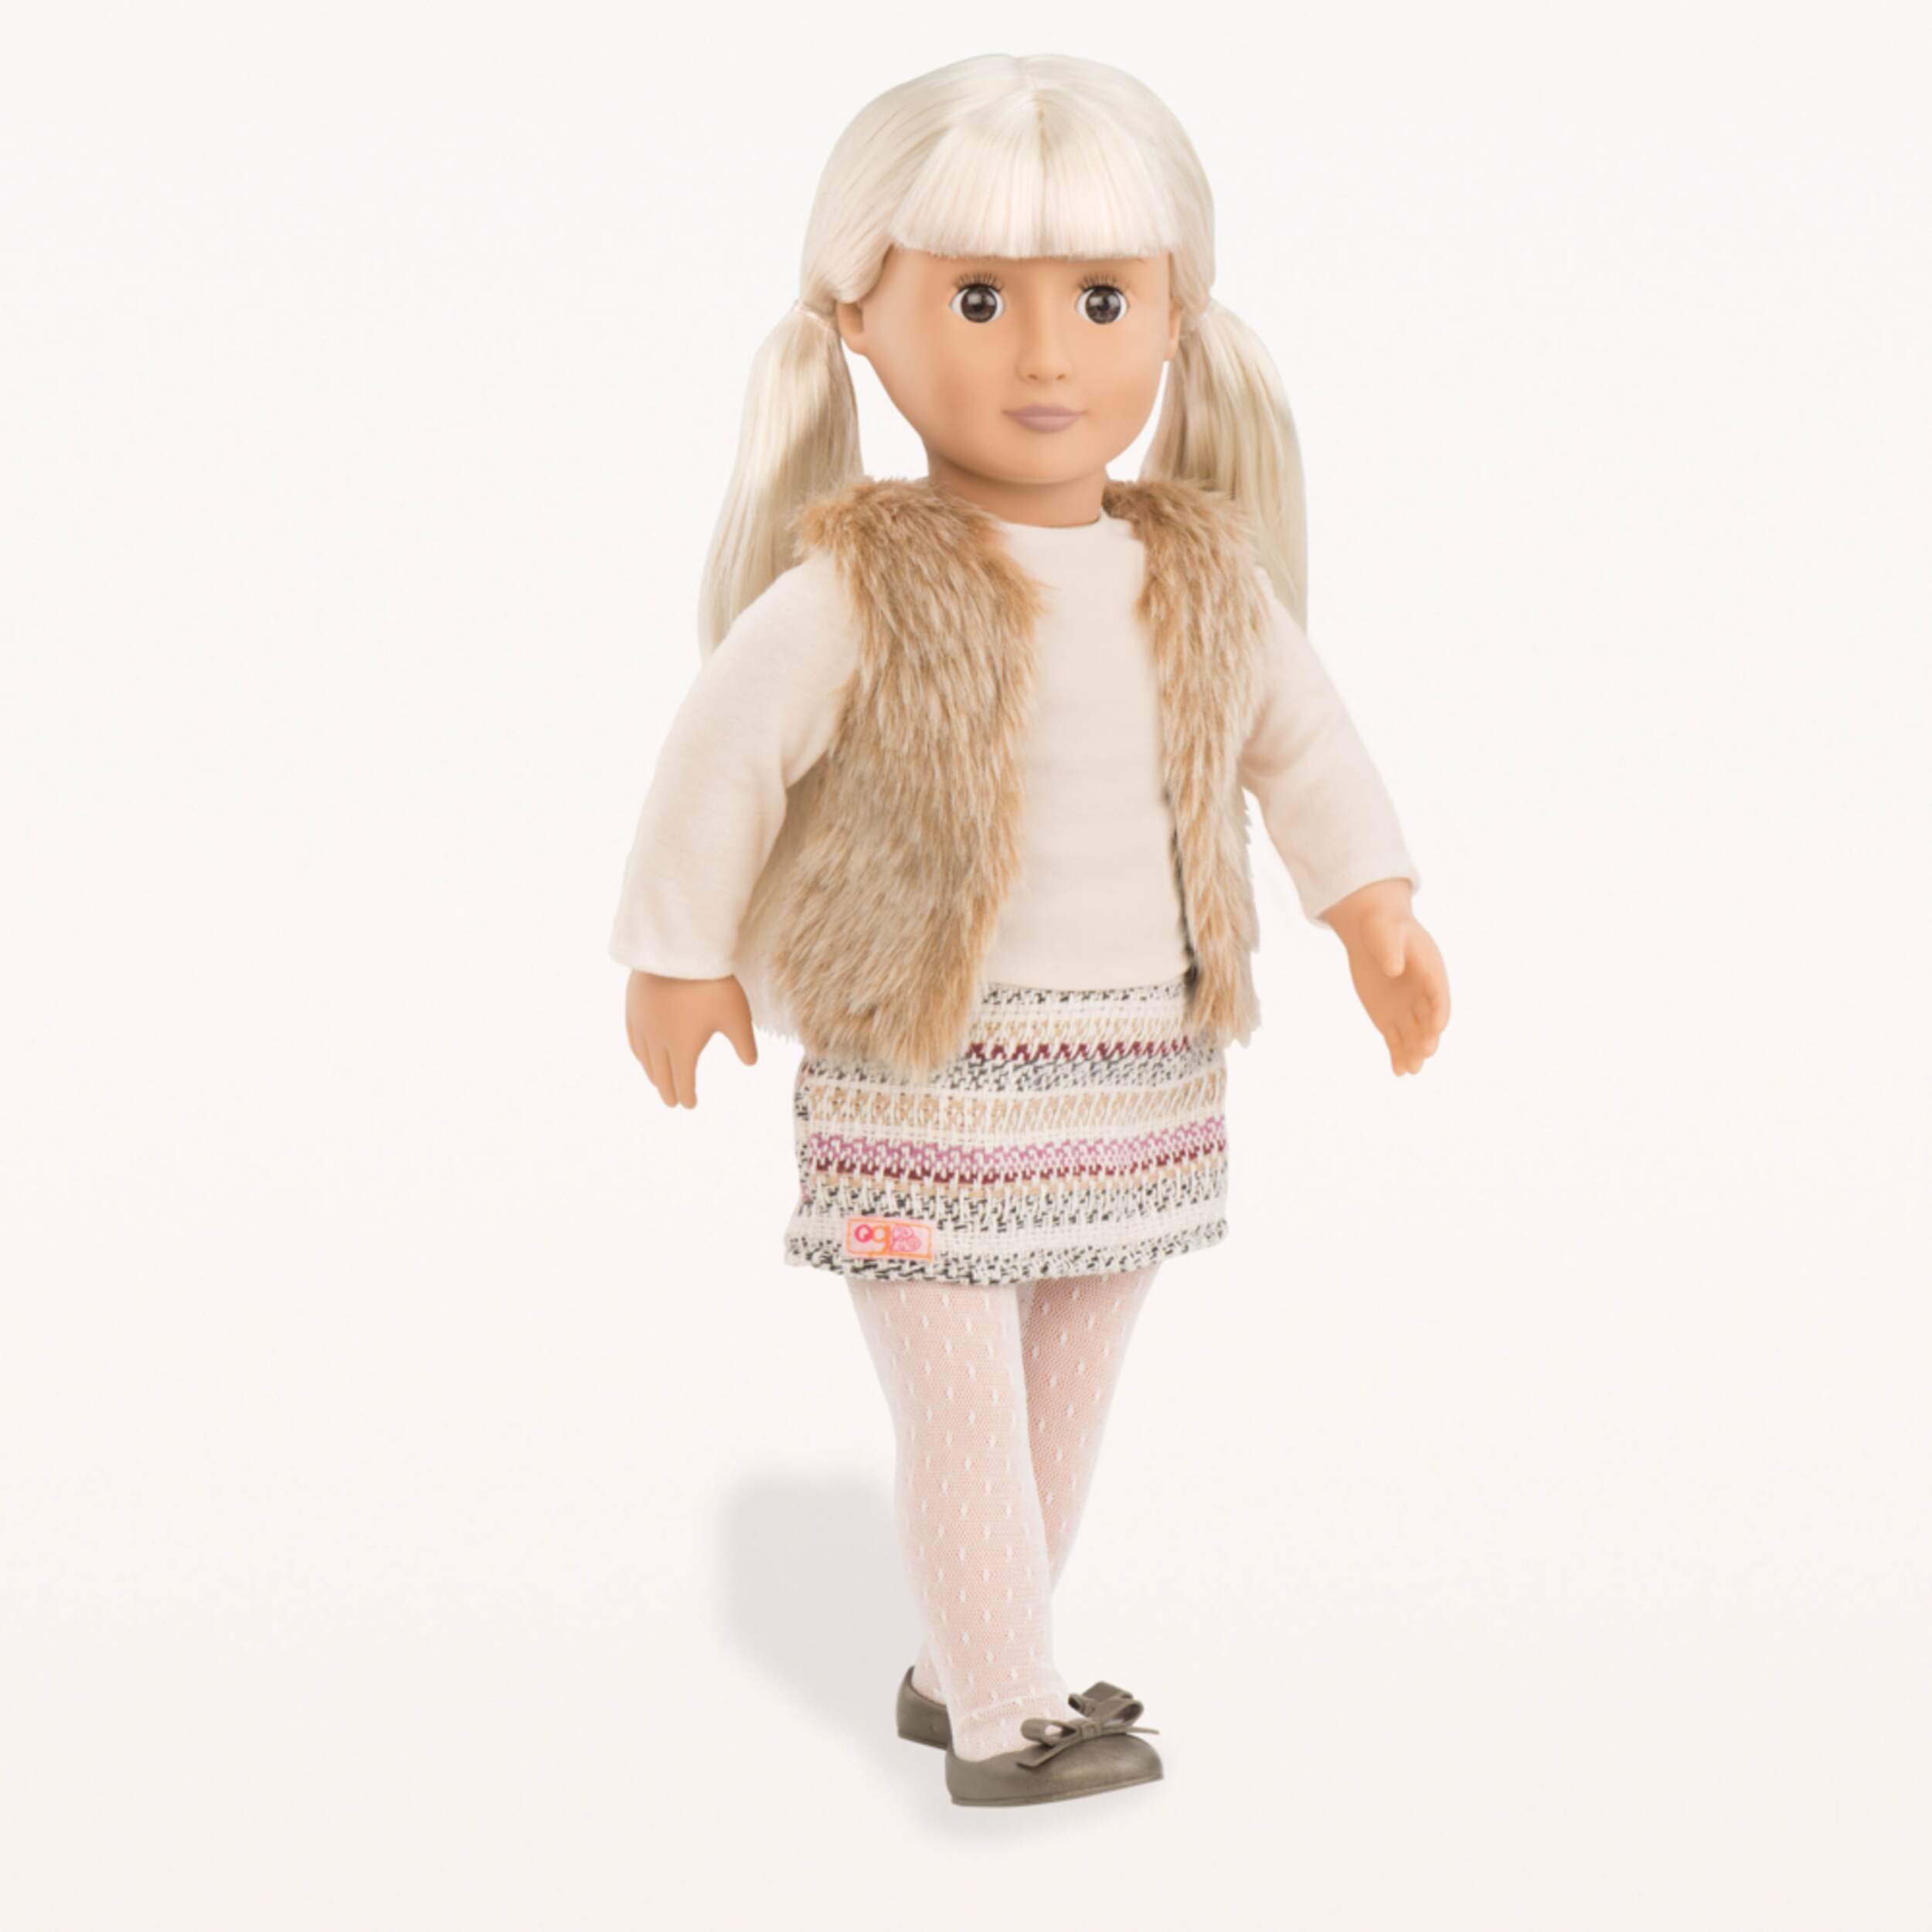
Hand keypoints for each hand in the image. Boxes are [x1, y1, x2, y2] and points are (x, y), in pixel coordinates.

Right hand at [624, 970, 757, 1107]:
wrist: (679, 950)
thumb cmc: (713, 984)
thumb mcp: (737, 1015)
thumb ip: (744, 1042)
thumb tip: (751, 1063)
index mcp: (683, 1049)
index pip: (683, 1082)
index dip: (687, 1096)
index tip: (690, 1104)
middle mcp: (658, 1042)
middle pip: (661, 1075)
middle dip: (667, 1090)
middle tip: (672, 1102)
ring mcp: (642, 1025)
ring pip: (645, 1059)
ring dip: (652, 1074)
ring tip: (657, 1082)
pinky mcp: (633, 1007)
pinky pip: (633, 1039)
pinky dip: (638, 1054)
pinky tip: (641, 1054)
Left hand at [1321, 879, 1449, 1076]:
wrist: (1371, 934)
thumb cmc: (1383, 928)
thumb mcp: (1386, 932)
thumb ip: (1391, 951)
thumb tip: (1394, 970)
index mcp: (1431, 972)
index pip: (1439, 996)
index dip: (1439, 1011)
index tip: (1438, 1026)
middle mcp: (1423, 995)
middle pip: (1429, 1021)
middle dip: (1429, 1037)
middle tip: (1426, 1053)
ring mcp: (1407, 1009)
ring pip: (1413, 1035)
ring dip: (1413, 1052)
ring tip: (1411, 1070)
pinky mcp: (1389, 1018)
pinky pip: (1395, 1040)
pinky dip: (1397, 1055)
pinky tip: (1398, 1071)